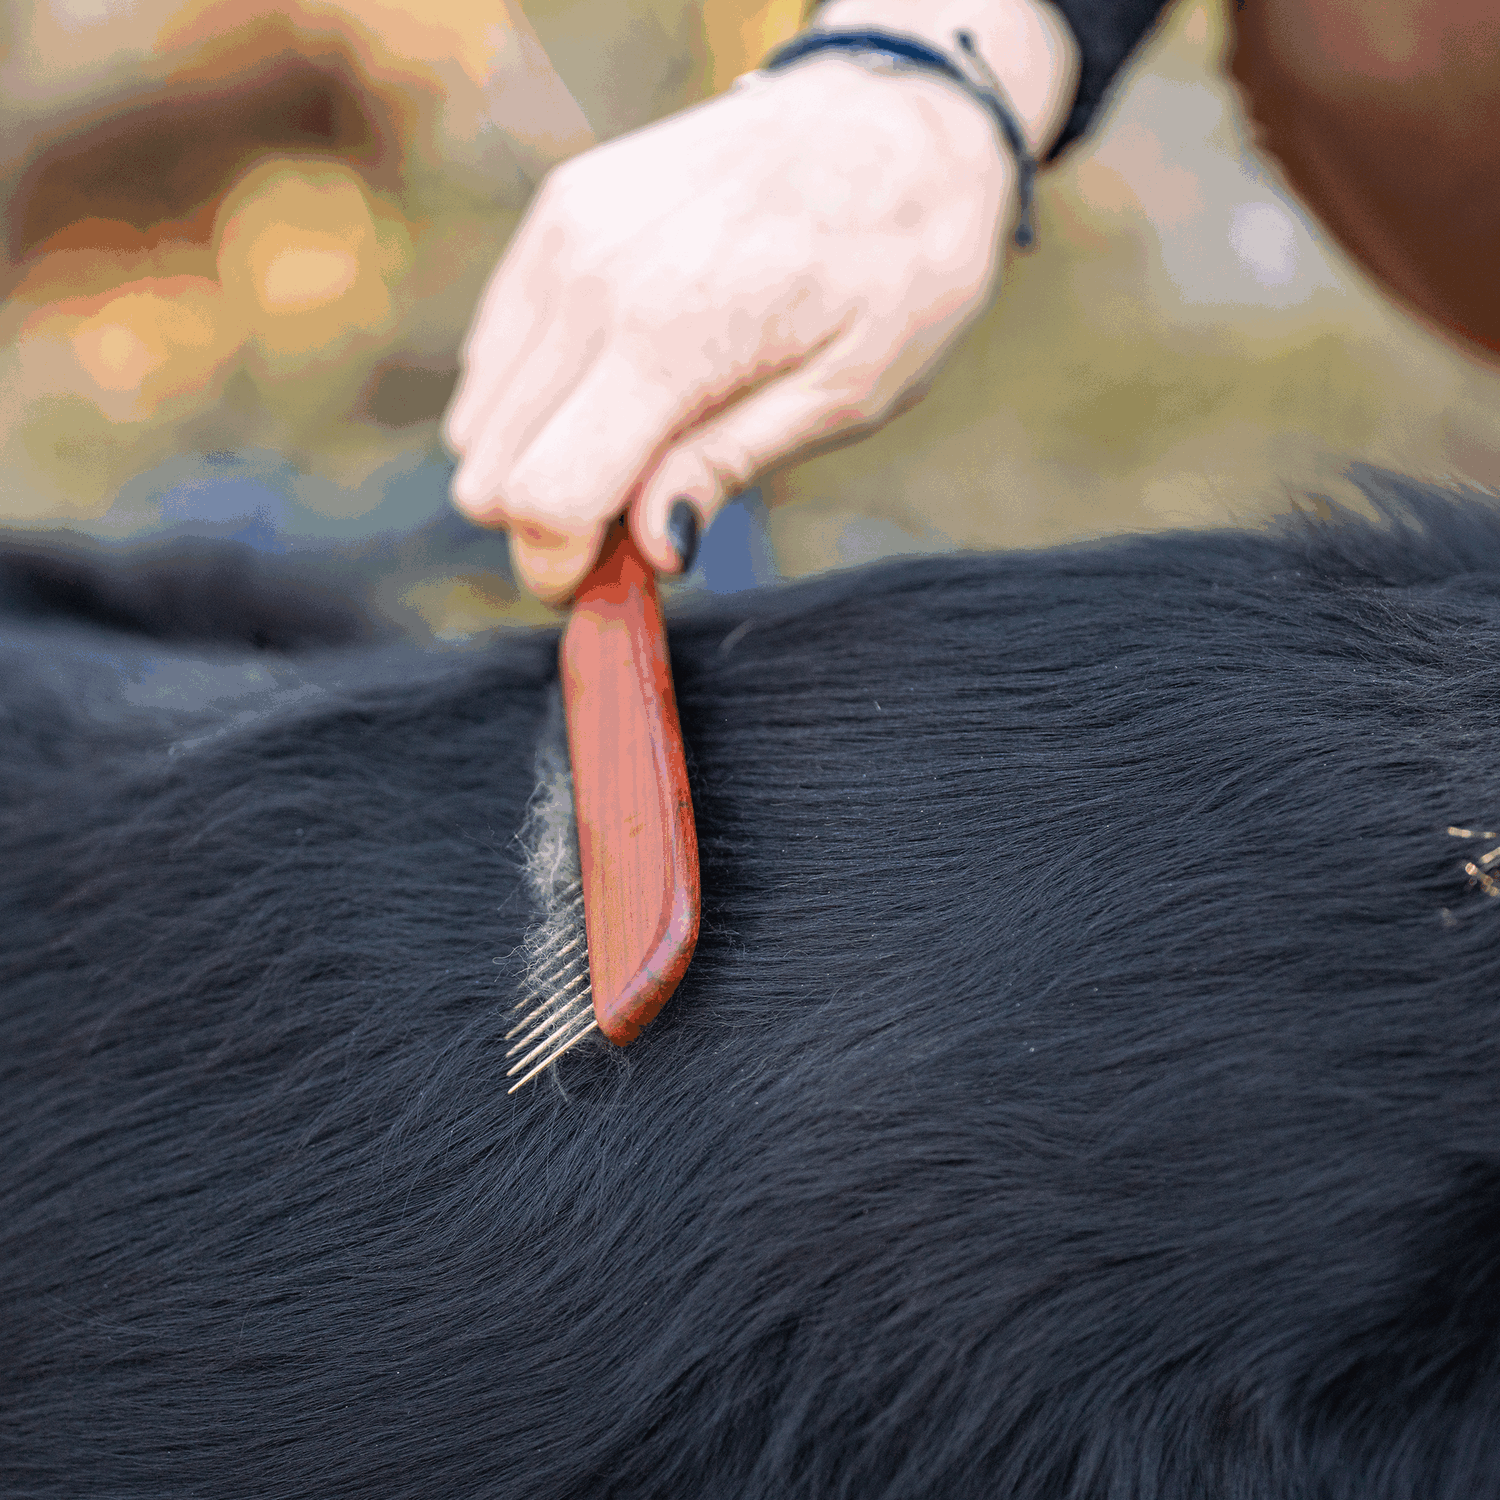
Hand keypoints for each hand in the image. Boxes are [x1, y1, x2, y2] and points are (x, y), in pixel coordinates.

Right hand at [445, 3, 1075, 603]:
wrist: (896, 114)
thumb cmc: (896, 263)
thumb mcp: (843, 392)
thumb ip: (726, 467)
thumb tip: (648, 546)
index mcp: (670, 331)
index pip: (544, 493)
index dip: (560, 563)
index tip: (600, 584)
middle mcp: (590, 278)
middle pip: (489, 465)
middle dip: (551, 517)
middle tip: (636, 516)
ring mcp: (564, 236)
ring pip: (479, 415)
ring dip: (543, 456)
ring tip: (640, 444)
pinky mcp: (558, 213)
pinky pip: (497, 351)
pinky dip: (540, 395)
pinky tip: (622, 384)